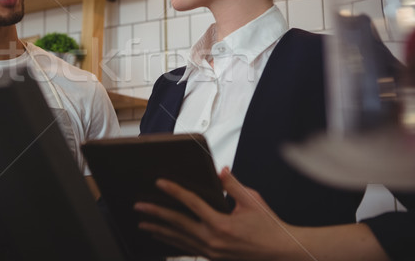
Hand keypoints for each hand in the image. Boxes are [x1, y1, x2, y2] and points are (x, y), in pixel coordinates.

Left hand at [134, 167, 310, 259]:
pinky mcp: (213, 257)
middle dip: (156, 214)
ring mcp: (211, 252)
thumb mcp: (252, 201)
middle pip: (177, 224)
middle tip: (139, 207)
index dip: (174, 191)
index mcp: (221, 225)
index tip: (159, 183)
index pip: (191, 203)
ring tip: (143, 224)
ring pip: (179, 240)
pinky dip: (174, 242)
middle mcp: (212, 240)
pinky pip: (188, 248)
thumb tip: (220, 170)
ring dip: (160, 230)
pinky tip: (164, 238)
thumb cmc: (270, 226)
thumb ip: (233, 185)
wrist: (282, 253)